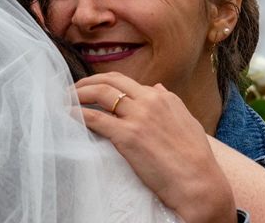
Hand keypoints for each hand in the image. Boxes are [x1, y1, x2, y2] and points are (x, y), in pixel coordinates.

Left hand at [76, 72, 235, 222]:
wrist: (200, 183)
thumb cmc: (196, 159)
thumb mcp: (187, 121)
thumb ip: (170, 103)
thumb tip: (156, 88)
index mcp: (162, 97)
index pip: (125, 81)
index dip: (104, 83)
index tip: (91, 89)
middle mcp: (149, 100)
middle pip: (110, 81)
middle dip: (87, 82)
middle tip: (72, 90)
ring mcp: (138, 117)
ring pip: (100, 93)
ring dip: (78, 94)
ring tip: (65, 100)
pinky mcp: (128, 136)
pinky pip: (95, 118)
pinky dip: (78, 114)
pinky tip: (68, 116)